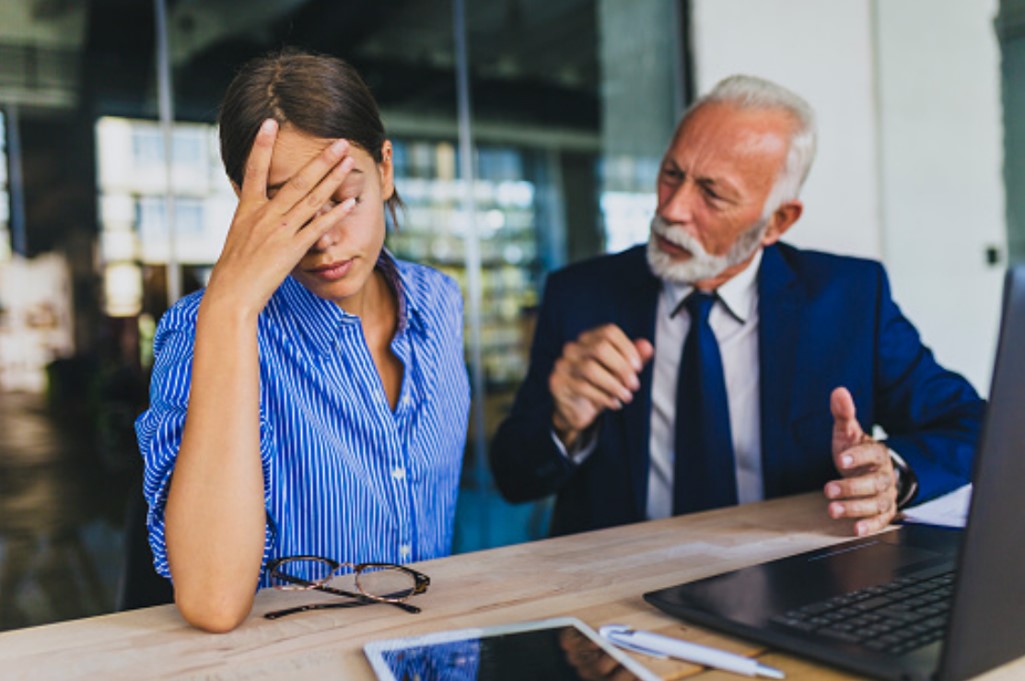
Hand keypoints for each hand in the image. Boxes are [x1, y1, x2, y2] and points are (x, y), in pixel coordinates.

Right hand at [204, 118, 358, 316]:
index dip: (261, 145)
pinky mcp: (292, 249)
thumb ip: (252, 218)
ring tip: (349, 161)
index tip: (270, 122)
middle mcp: (264, 215)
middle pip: (296, 180)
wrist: (231, 293)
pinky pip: (318, 227)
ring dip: (333, 178)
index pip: (254, 169)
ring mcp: (280, 230)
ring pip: (311, 198)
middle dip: (320, 159)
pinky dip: (335, 214)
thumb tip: (257, 205)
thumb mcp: (238, 235)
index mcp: (247, 208)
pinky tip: (351, 203)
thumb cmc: (235, 269)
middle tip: (339, 141)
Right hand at [549, 324, 653, 447]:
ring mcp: (563, 364)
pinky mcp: (558, 382)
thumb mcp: (619, 373)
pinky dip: (603, 397)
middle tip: (634, 385)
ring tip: (627, 396)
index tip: (638, 367)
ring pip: (590, 369)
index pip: (609, 332)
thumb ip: (633, 359)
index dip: (627, 348)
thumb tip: (648, 346)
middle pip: (600, 347)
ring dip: (614, 384)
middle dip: (621, 367)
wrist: (576, 410)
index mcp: (588, 339)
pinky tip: (614, 403)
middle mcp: (573, 348)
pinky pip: (582, 387)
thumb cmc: (600, 387)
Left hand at [824, 387, 897, 535]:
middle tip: (828, 488)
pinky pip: (880, 520)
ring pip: (876, 503)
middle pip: (874, 483)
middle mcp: (884, 475)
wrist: (871, 470)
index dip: (857, 457)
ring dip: (855, 508)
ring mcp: (885, 494)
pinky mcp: (883, 512)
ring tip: (833, 510)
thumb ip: (843, 414)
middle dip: (851, 487)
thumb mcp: (848, 432)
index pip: (872, 453)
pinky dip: (869, 526)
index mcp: (877, 453)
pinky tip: (855, 528)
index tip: (841, 459)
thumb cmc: (856, 451)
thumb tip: (839, 392)